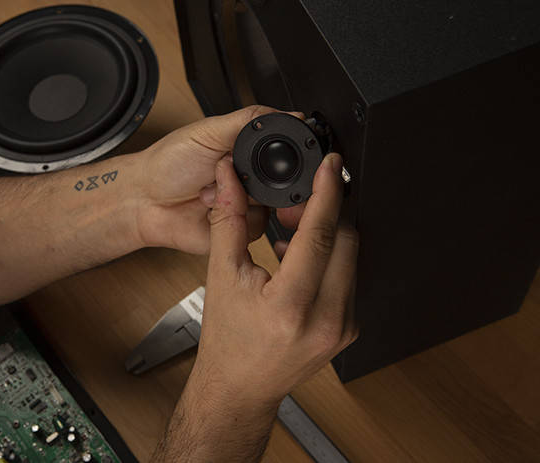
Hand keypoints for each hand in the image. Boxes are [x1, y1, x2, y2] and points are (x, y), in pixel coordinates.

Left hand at [135, 105, 302, 253]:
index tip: (253, 158)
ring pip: (272, 207)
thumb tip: (290, 113)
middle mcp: (250, 179)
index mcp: (248, 151)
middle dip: (251, 179)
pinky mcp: (239, 231)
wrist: (145, 201)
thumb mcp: (209, 131)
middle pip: (282, 181)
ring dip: (237, 198)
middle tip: (224, 173)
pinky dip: (232, 219)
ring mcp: (246, 205)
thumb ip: (250, 121)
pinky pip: (256, 228)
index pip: (282, 151)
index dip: (277, 156)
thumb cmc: (168, 164)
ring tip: (211, 193)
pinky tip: (211, 211)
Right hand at [195, 152, 358, 405]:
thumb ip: (229, 222)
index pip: (320, 234)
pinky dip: (330, 258)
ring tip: (292, 233)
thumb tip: (230, 181)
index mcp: (291, 305)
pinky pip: (349, 278)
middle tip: (295, 204)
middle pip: (345, 241)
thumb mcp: (221, 277)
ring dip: (327, 235)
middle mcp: (327, 318)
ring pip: (351, 257)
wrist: (240, 388)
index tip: (329, 165)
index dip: (326, 192)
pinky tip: (301, 258)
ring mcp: (343, 326)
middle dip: (325, 212)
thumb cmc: (228, 343)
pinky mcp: (349, 328)